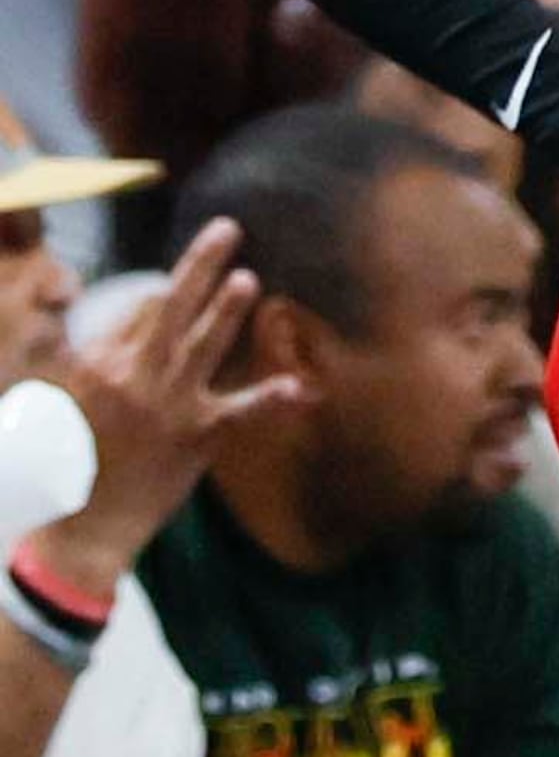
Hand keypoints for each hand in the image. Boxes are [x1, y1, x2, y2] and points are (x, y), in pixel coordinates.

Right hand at [35, 221, 307, 585]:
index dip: (162, 291)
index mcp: (98, 366)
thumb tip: (102, 313)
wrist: (81, 528)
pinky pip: (241, 411)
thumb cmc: (68, 464)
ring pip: (205, 346)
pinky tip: (300, 387)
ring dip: (229, 310)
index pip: (137, 310)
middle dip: (201, 265)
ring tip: (249, 279)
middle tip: (230, 228)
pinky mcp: (198, 436)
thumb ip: (84, 357)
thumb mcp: (60, 402)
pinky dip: (270, 399)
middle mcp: (135, 378)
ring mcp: (169, 405)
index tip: (178, 279)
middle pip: (171, 309)